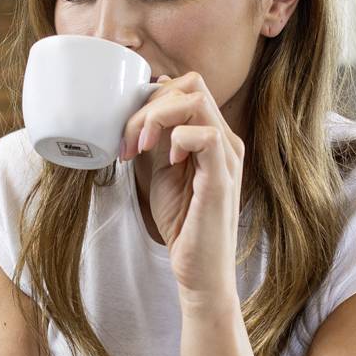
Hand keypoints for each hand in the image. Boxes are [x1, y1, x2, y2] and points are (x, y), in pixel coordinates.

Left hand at [120, 71, 244, 306]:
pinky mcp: (222, 178)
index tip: (128, 136)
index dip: (151, 102)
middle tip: (130, 142)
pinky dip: (177, 140)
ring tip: (140, 148)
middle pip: (191, 85)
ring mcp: (227, 157)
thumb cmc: (183, 225)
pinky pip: (206, 135)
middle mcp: (225, 140)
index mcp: (211, 136)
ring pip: (196, 101)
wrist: (199, 270)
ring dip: (156, 118)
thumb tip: (140, 111)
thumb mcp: (161, 172)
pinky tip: (168, 163)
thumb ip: (156, 141)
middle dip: (149, 106)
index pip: (187, 89)